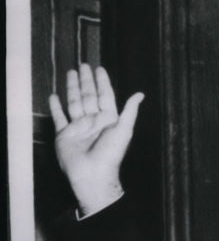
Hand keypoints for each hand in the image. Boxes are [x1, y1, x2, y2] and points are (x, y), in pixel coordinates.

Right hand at [48, 64, 143, 215]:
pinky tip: (54, 97)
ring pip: (74, 103)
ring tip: (70, 73)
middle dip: (86, 81)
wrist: (92, 175)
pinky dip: (56, 107)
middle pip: (89, 96)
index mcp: (107, 120)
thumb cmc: (110, 154)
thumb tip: (140, 94)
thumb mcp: (124, 130)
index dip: (102, 82)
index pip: (105, 96)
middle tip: (83, 65)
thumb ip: (130, 111)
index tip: (99, 68)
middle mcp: (93, 122)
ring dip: (72, 88)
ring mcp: (78, 128)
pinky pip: (59, 118)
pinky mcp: (64, 135)